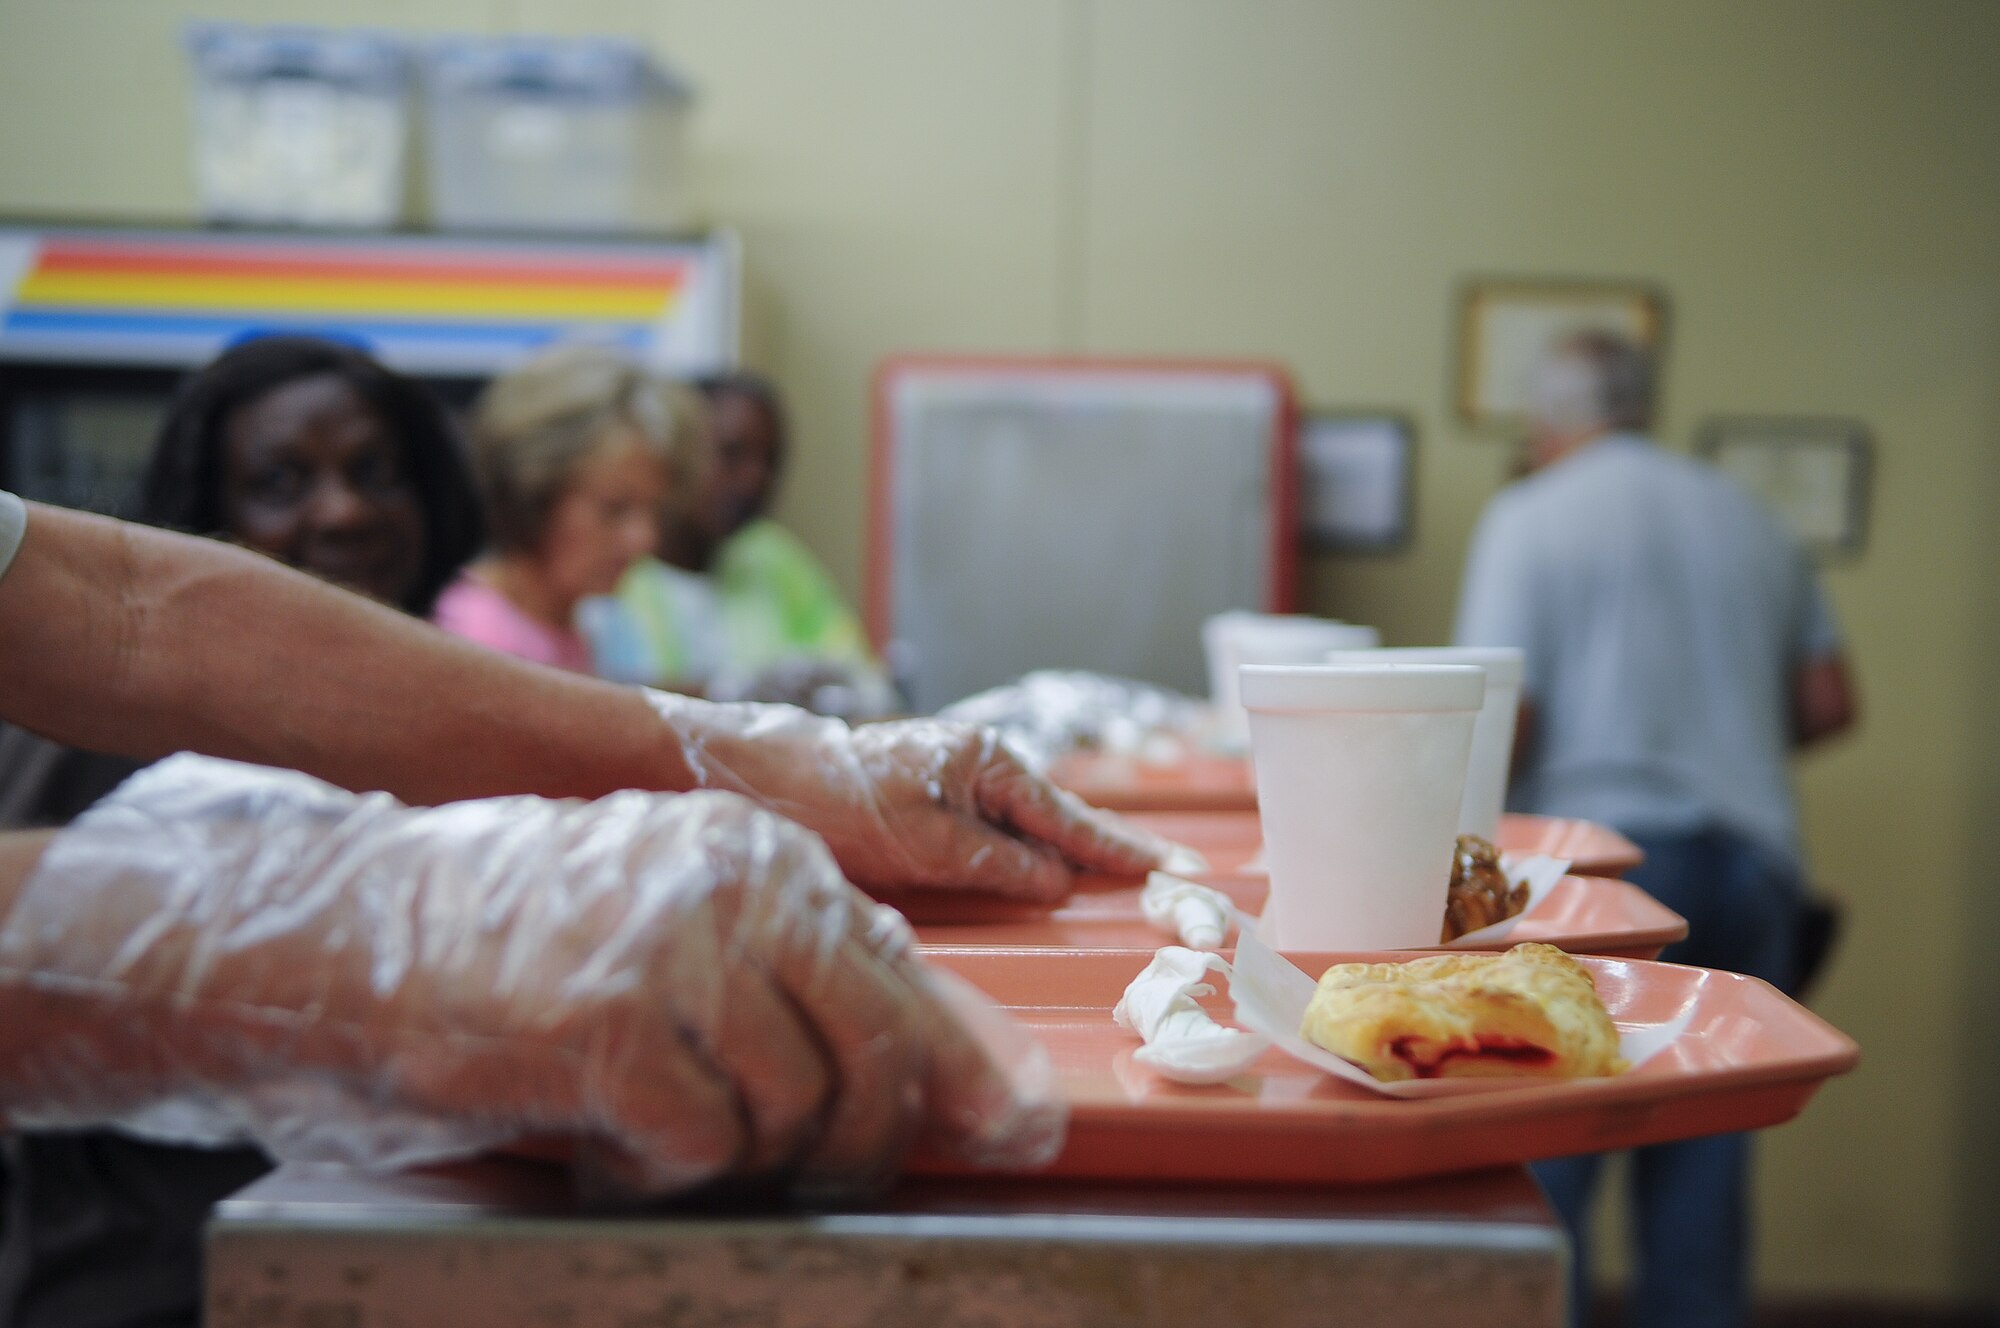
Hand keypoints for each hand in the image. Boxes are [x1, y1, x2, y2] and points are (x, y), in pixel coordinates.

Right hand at [0, 756, 1062, 1198]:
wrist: (345, 935)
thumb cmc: (516, 941)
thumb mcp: (672, 925)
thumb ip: (792, 975)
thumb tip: (944, 1070)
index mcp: (764, 855)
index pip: (905, 973)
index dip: (965, 1066)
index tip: (1018, 1129)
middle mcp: (740, 885)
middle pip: (876, 1050)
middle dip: (870, 1139)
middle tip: (828, 1177)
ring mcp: (680, 950)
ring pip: (796, 1109)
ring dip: (746, 1161)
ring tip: (668, 1141)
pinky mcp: (615, 1024)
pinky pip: (704, 1146)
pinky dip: (665, 1174)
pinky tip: (612, 1150)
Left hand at [645, 692, 1175, 900]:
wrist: (764, 779)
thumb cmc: (841, 805)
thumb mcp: (928, 846)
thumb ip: (1000, 865)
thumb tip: (1057, 884)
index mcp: (989, 765)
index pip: (1070, 821)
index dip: (1121, 852)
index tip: (1173, 870)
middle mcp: (980, 764)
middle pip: (1057, 820)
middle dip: (1107, 849)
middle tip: (1167, 875)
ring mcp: (955, 779)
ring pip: (1026, 828)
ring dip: (1065, 855)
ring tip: (1119, 877)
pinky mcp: (931, 799)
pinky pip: (996, 832)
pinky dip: (1024, 853)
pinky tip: (1040, 871)